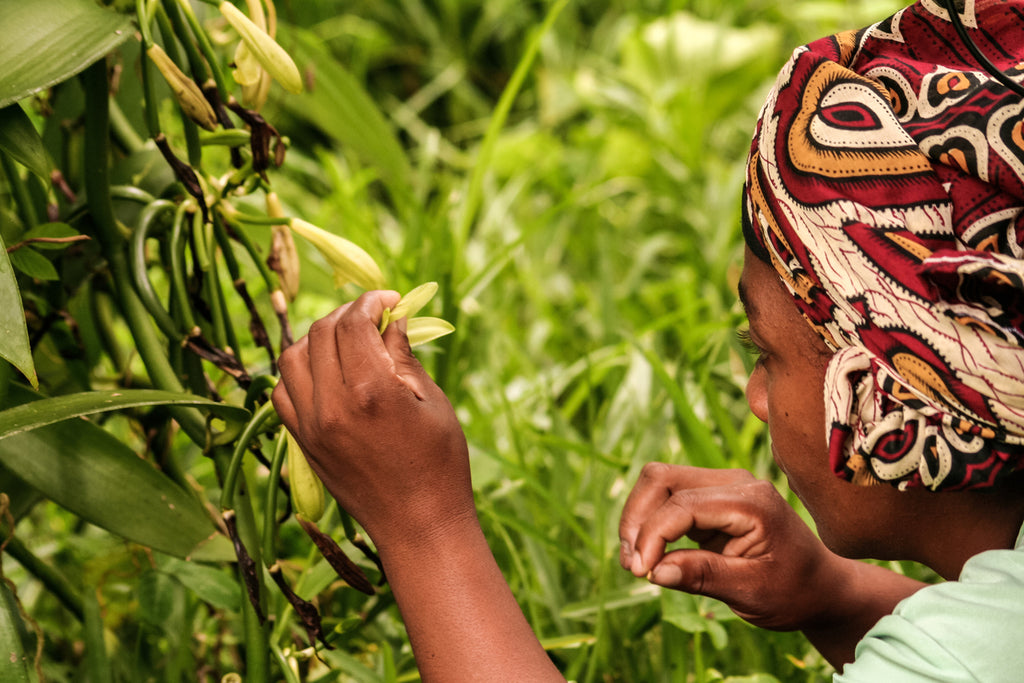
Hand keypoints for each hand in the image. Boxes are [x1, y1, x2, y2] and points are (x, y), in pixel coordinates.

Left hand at [272, 291, 473, 548]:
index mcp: (371, 390)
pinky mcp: (302, 443)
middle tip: (374, 316)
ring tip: (346, 340)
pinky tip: (325, 371)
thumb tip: (392, 318)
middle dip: (348, 314)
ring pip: (292, 357)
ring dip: (318, 338)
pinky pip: (282, 391)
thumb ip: (404, 355)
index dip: (371, 301)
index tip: (390, 299)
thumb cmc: (439, 464)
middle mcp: (332, 404)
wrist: (418, 526)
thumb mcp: (432, 402)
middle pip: (322, 332)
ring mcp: (310, 425)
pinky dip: (299, 371)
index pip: (353, 323)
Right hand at [619, 463, 842, 630]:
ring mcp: (721, 486)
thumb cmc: (795, 591)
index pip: (682, 504)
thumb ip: (704, 576)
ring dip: (638, 520)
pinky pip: (667, 499)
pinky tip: (650, 556)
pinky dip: (650, 524)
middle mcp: (734, 482)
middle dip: (637, 520)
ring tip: (636, 563)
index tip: (641, 573)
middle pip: (661, 479)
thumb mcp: (753, 592)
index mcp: (751, 501)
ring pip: (658, 484)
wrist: (821, 588)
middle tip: (633, 566)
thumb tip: (654, 572)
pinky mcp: (710, 499)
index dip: (652, 536)